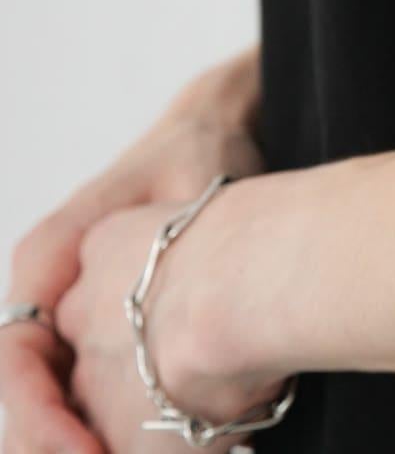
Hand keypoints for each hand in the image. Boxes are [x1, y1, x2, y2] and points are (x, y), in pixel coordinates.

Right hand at [1, 48, 263, 453]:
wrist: (215, 131)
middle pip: (24, 397)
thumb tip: (170, 315)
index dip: (39, 420)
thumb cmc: (198, 151)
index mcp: (47, 258)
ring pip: (54, 402)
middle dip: (55, 446)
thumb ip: (171, 240)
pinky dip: (106, 432)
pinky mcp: (103, 330)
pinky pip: (86, 394)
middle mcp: (48, 291)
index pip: (14, 362)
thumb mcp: (189, 186)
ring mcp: (72, 314)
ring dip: (84, 443)